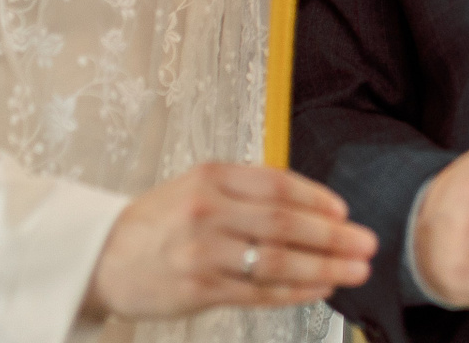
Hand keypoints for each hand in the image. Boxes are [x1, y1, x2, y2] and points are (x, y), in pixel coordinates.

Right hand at [84, 162, 377, 320]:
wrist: (102, 256)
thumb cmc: (160, 222)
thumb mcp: (197, 187)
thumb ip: (246, 193)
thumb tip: (313, 209)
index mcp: (210, 177)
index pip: (276, 184)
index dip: (316, 199)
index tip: (344, 211)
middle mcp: (206, 210)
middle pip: (282, 222)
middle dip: (331, 235)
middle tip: (366, 243)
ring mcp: (202, 252)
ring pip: (274, 260)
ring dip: (322, 266)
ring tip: (354, 270)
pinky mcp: (198, 289)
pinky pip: (257, 291)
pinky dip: (294, 291)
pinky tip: (320, 289)